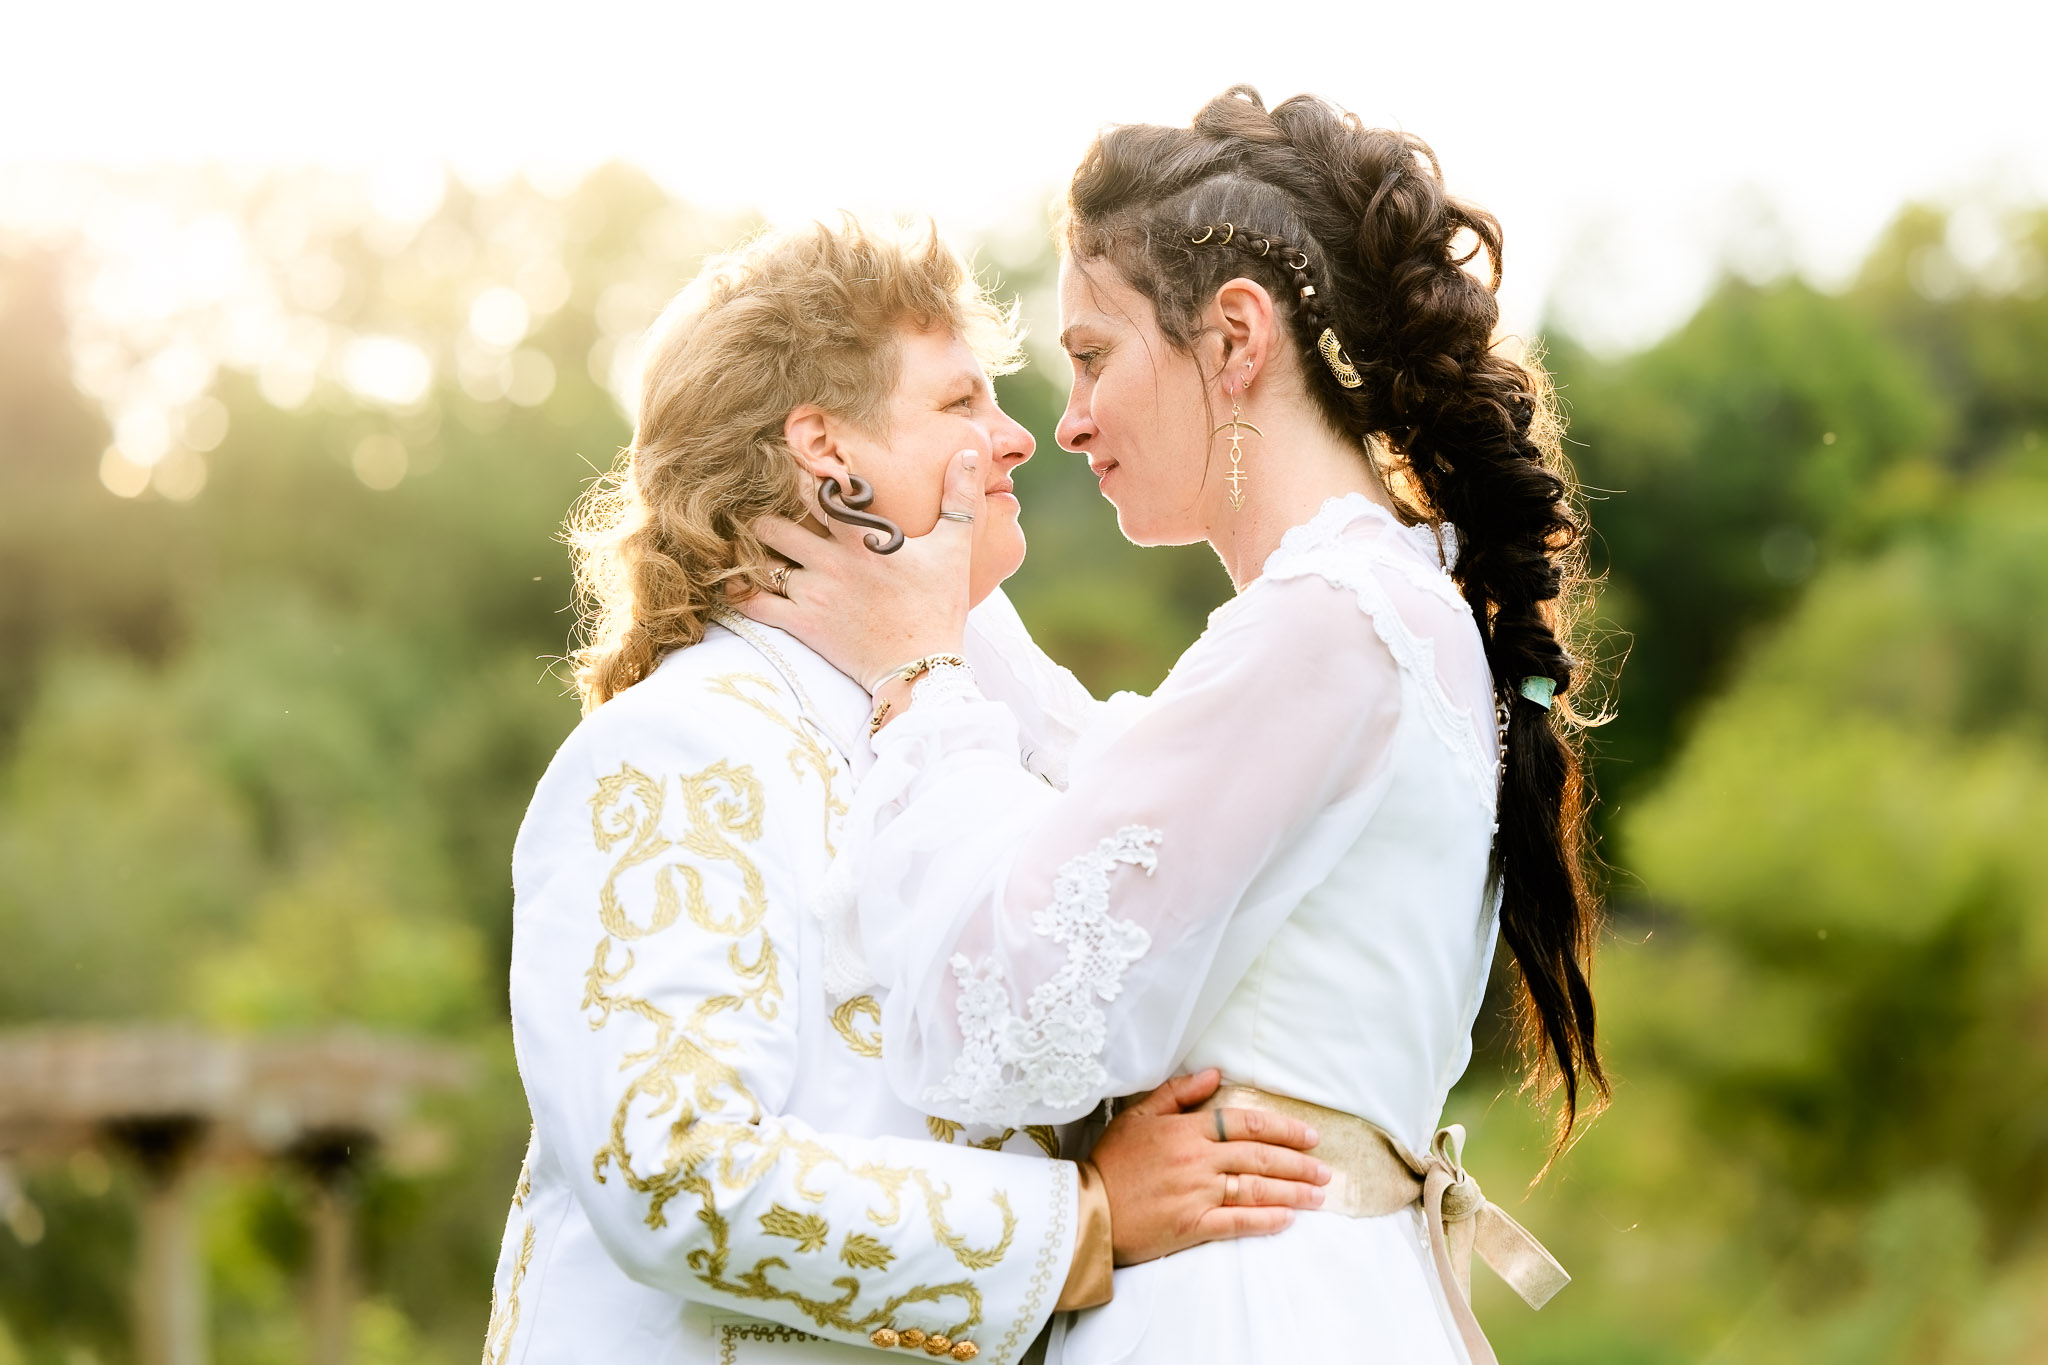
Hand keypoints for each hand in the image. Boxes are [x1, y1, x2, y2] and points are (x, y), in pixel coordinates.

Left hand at [741, 450, 984, 691]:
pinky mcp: (803, 625)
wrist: (923, 667)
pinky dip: (738, 592)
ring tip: (743, 545)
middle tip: (756, 511)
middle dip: (762, 515)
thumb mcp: (955, 548)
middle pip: (773, 524)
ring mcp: (814, 594)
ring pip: (759, 561)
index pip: (817, 491)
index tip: (786, 465)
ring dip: (749, 552)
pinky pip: (754, 604)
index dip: (797, 475)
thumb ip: (960, 498)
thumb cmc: (939, 606)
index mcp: (863, 537)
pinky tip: (734, 582)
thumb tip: (971, 452)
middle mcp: (832, 562)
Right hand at [1088, 1068, 1329, 1265]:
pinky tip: (1287, 1219)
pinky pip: (1237, 1222)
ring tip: (1317, 1195)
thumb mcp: (1138, 1116)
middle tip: (1324, 1169)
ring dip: (1292, 1191)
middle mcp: (1197, 1159)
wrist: (1086, 1209)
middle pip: (1259, 1156)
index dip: (1283, 1128)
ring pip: (1255, 1189)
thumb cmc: (1111, 1161)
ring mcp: (1196, 1193)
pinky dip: (1265, 1220)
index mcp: (1186, 1130)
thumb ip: (1178, 1092)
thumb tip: (1215, 1073)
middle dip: (1298, 1163)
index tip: (1309, 1137)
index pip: (1246, 1123)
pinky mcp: (1192, 1226)